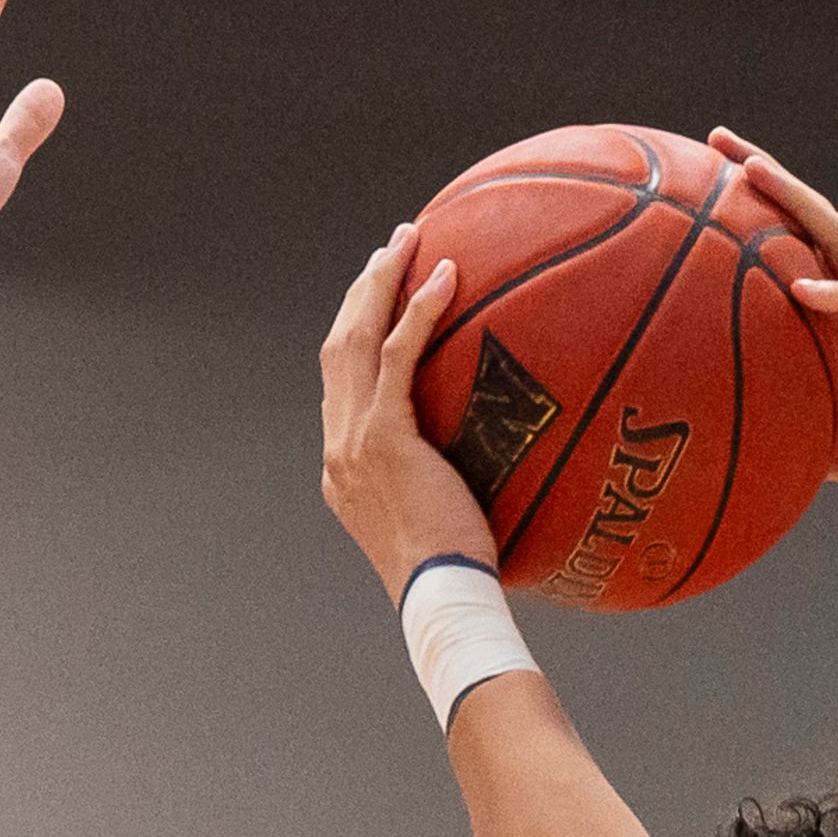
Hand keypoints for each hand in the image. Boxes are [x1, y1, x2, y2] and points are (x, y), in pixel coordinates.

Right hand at [319, 223, 493, 599]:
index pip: (340, 385)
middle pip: (338, 347)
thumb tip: (499, 469)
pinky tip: (445, 277)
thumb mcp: (444, 521)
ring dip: (380, 282)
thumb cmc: (456, 576)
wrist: (440, 596)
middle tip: (390, 250)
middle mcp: (338, 446)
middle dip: (362, 292)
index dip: (357, 333)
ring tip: (408, 240)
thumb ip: (450, 484)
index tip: (379, 299)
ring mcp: (353, 440)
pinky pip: (397, 356)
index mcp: (343, 466)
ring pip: (356, 339)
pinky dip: (417, 312)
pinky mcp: (383, 436)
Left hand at [712, 131, 837, 514]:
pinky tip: (800, 286)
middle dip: (764, 177)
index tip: (701, 187)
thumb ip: (801, 440)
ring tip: (748, 168)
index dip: (754, 217)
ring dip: (796, 202)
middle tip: (714, 138)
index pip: (794, 253)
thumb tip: (741, 457)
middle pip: (811, 223)